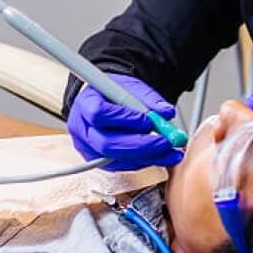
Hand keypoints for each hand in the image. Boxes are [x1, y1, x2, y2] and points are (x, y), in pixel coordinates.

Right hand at [67, 75, 183, 170]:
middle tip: (165, 142)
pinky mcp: (98, 161)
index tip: (149, 121)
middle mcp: (82, 129)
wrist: (107, 100)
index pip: (99, 114)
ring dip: (146, 157)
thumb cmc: (114, 93)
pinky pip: (120, 166)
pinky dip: (142, 162)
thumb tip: (166, 112)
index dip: (125, 119)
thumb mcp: (131, 86)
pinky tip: (159, 156)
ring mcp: (88, 148)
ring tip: (170, 151)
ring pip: (115, 159)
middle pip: (107, 144)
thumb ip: (149, 99)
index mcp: (86, 103)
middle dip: (140, 145)